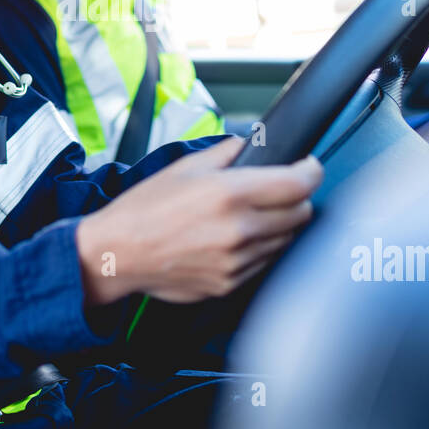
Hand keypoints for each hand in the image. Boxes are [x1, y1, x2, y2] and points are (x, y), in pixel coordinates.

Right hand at [76, 136, 321, 305]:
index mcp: (229, 194)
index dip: (311, 170)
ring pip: (286, 239)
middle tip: (280, 189)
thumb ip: (228, 152)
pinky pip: (264, 262)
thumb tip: (254, 145)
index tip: (308, 166)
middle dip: (296, 197)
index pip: (299, 184)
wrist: (117, 253)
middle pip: (301, 213)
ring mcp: (237, 261)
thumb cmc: (144, 210)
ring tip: (253, 214)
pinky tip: (237, 238)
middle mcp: (239, 230)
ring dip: (280, 224)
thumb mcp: (185, 167)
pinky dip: (261, 248)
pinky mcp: (230, 283)